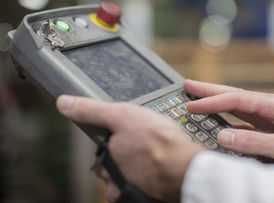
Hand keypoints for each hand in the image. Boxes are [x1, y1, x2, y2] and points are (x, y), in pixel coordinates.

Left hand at [56, 95, 203, 201]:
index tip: (128, 134)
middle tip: (144, 142)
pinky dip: (154, 174)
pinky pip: (149, 182)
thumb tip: (64, 103)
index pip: (102, 152)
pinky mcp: (153, 195)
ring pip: (132, 175)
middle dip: (126, 154)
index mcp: (106, 165)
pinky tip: (164, 163)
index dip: (115, 140)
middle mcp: (117, 184)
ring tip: (156, 152)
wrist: (187, 166)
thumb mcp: (122, 116)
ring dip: (141, 164)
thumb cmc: (158, 142)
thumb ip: (92, 111)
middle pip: (116, 166)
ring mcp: (134, 191)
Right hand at [185, 80, 273, 163]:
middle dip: (210, 90)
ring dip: (216, 104)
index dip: (214, 101)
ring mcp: (269, 120)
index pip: (238, 100)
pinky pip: (242, 125)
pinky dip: (226, 123)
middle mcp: (271, 108)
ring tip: (197, 99)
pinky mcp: (267, 132)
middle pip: (234, 96)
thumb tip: (224, 136)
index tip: (194, 105)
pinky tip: (216, 123)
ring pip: (236, 109)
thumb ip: (254, 141)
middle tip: (188, 85)